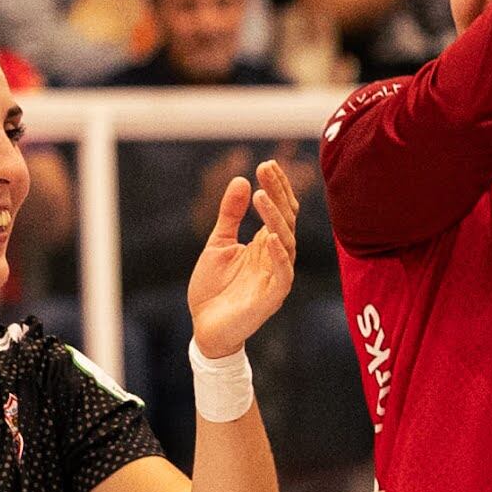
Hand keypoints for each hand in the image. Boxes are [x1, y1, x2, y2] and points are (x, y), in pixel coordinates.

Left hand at [186, 159, 301, 362]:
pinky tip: (270, 236)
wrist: (204, 327)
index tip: (266, 164)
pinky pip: (283, 274)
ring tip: (261, 197)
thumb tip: (241, 180)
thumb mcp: (218, 243)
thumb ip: (230, 214)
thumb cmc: (213, 288)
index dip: (276, 187)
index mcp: (265, 244)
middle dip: (278, 194)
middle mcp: (275, 257)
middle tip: (266, 169)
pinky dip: (279, 255)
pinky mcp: (272, 297)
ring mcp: (276, 276)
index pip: (280, 210)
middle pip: (286, 220)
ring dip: (275, 218)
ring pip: (287, 242)